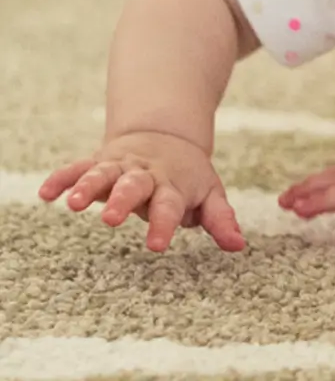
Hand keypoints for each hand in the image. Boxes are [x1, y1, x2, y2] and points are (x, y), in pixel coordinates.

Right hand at [39, 131, 244, 252]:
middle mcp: (145, 175)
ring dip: (88, 187)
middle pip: (134, 186)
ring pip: (103, 174)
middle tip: (111, 221)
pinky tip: (47, 194)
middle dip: (123, 201)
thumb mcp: (210, 194)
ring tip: (75, 204)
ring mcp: (120, 166)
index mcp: (173, 185)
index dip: (164, 224)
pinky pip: (77, 167)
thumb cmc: (189, 177)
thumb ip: (220, 219)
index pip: (170, 205)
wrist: (166, 135)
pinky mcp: (99, 162)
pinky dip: (62, 179)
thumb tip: (239, 245)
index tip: (155, 246)